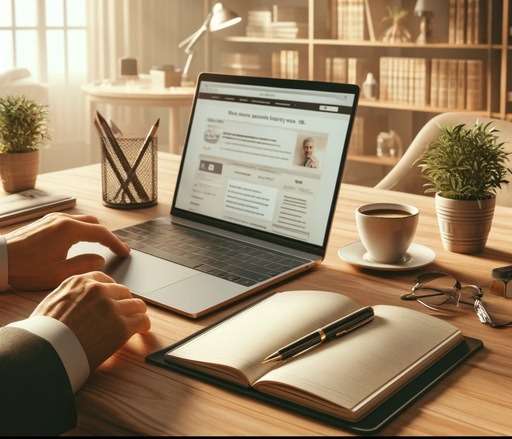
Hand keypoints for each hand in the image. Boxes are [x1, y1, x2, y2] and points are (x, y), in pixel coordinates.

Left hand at [6, 212, 129, 289]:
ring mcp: (52, 219)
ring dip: (92, 232)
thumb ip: (85, 265)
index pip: (102, 233)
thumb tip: (99, 260)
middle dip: (105, 236)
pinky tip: (77, 243)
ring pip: (81, 221)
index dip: (116, 243)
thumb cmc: (26, 268)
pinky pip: (69, 222)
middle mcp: (62, 220)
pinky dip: (80, 231)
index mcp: (69, 230)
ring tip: (97, 247)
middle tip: (113, 250)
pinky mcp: (43, 222)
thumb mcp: (59, 273)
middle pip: (93, 223)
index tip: (125, 252)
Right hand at [31, 271, 150, 369]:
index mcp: (80, 282)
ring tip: (137, 322)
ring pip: (137, 304)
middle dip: (125, 303)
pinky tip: (142, 331)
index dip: (112, 290)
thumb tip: (77, 300)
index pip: (104, 279)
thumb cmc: (42, 333)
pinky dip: (143, 326)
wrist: (43, 352)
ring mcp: (112, 307)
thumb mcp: (51, 302)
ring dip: (137, 313)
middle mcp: (98, 290)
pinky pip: (142, 321)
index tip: (114, 298)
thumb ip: (69, 295)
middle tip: (126, 314)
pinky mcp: (121, 326)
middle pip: (123, 291)